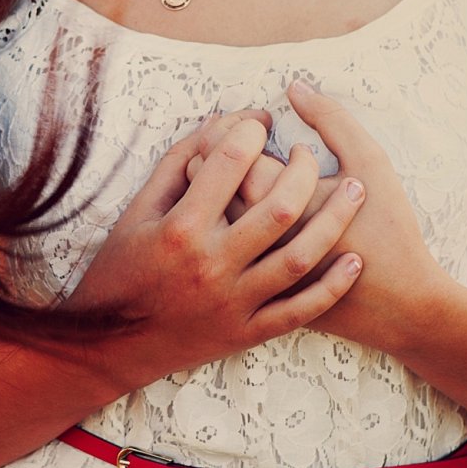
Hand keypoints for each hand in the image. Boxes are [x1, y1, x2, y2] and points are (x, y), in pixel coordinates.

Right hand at [64, 110, 369, 393]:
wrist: (109, 345)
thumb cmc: (122, 269)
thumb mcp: (138, 212)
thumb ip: (177, 165)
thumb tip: (219, 122)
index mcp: (181, 227)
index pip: (229, 161)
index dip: (251, 130)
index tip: (262, 122)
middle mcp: (211, 263)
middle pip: (278, 206)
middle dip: (305, 170)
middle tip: (311, 153)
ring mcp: (232, 301)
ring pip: (298, 256)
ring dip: (335, 220)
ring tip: (357, 190)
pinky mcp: (246, 332)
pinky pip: (299, 311)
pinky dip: (331, 286)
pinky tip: (354, 261)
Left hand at [188, 81, 452, 350]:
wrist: (402, 309)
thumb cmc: (389, 230)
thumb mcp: (370, 164)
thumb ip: (332, 120)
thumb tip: (294, 86)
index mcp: (280, 204)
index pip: (231, 151)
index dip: (236, 127)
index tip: (256, 123)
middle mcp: (254, 243)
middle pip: (207, 183)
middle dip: (214, 150)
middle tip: (240, 139)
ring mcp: (249, 274)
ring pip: (205, 220)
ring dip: (208, 187)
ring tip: (235, 168)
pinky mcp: (251, 295)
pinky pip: (219, 252)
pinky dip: (218, 226)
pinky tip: (237, 209)